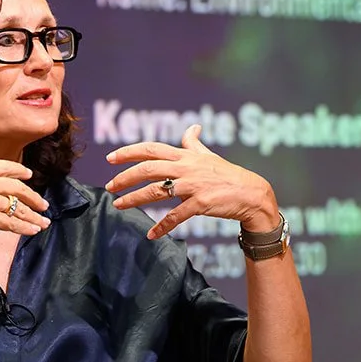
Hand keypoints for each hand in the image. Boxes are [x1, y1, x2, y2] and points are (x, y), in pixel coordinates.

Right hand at [0, 161, 49, 242]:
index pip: (4, 167)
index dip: (19, 170)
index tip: (29, 174)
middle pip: (18, 188)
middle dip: (33, 197)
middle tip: (43, 204)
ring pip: (18, 207)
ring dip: (33, 216)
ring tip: (44, 222)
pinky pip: (13, 223)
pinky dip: (25, 227)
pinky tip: (33, 230)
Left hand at [104, 124, 278, 239]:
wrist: (251, 193)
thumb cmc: (228, 174)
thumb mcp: (209, 156)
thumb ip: (194, 143)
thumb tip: (192, 127)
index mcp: (185, 156)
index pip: (151, 148)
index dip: (129, 152)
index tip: (110, 158)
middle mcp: (186, 168)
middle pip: (148, 168)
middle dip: (125, 176)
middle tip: (109, 186)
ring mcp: (192, 185)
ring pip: (156, 191)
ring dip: (134, 198)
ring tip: (118, 205)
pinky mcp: (200, 203)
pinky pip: (176, 216)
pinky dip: (162, 226)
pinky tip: (151, 234)